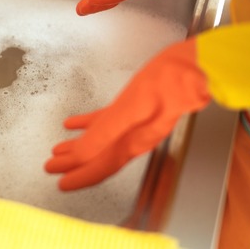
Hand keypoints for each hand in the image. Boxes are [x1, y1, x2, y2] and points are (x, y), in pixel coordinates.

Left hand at [44, 38, 210, 189]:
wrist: (197, 66)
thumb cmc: (169, 82)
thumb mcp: (131, 107)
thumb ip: (105, 132)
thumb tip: (82, 154)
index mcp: (132, 141)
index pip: (101, 167)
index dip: (80, 177)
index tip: (61, 183)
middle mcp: (134, 137)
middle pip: (97, 157)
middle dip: (73, 164)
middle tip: (51, 167)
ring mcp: (136, 123)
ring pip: (100, 141)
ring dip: (79, 146)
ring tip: (60, 149)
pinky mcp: (136, 106)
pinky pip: (106, 121)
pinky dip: (88, 124)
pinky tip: (74, 123)